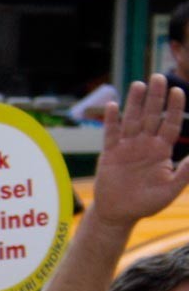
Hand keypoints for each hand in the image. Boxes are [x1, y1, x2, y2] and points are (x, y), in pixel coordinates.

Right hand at [90, 76, 188, 229]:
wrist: (119, 214)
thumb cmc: (146, 203)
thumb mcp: (171, 189)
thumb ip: (185, 172)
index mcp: (161, 150)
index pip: (170, 124)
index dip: (174, 108)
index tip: (178, 91)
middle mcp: (144, 144)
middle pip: (151, 116)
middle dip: (155, 97)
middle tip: (159, 77)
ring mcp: (126, 147)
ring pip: (131, 120)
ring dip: (134, 102)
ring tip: (138, 84)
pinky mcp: (109, 154)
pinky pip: (111, 134)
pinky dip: (111, 120)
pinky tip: (113, 105)